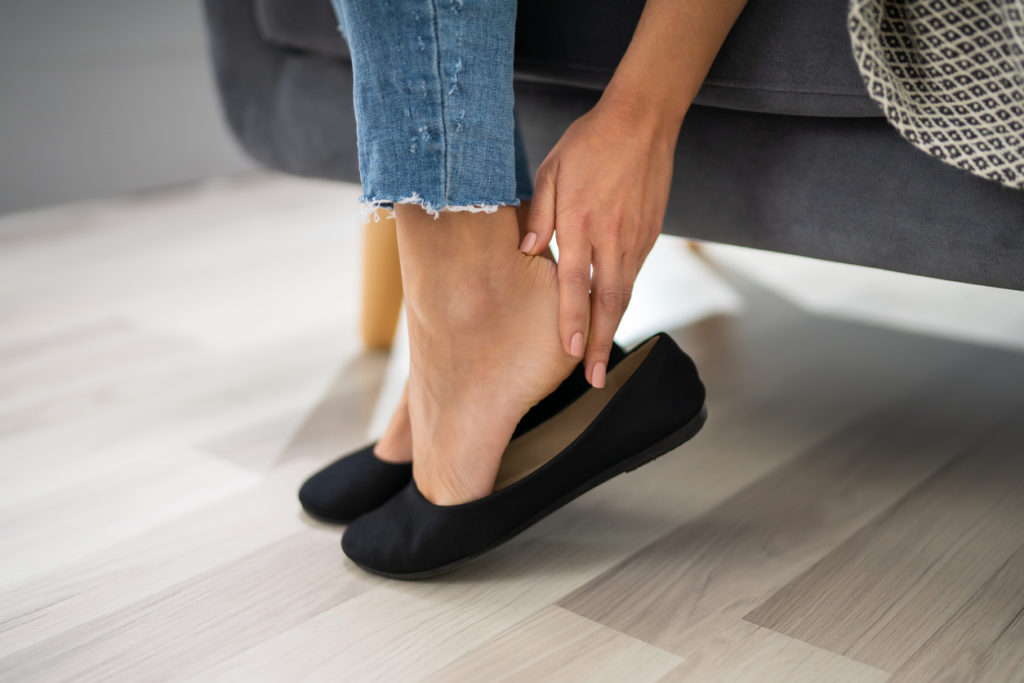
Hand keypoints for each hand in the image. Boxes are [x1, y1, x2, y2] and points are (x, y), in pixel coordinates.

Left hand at [519, 94, 679, 386]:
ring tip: (600, 358)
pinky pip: (634, 274)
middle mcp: (612, 237)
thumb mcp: (551, 170)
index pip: (577, 284)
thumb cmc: (588, 143)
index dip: (574, 321)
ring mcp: (636, 237)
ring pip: (625, 293)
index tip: (570, 352)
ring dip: (612, 328)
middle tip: (594, 378)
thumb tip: (527, 253)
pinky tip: (611, 316)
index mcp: (582, 222)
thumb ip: (538, 215)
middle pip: (609, 302)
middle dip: (600, 343)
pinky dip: (622, 300)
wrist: (642, 120)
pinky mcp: (650, 233)